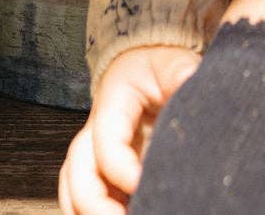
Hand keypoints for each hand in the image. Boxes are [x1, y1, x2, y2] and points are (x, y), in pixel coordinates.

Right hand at [58, 45, 200, 214]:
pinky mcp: (102, 173)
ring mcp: (94, 156)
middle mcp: (93, 135)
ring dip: (90, 212)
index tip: (141, 182)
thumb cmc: (157, 68)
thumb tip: (190, 79)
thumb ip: (180, 73)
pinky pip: (86, 199)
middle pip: (78, 173)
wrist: (145, 67)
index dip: (120, 167)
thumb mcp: (171, 63)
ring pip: (74, 192)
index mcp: (110, 106)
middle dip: (94, 204)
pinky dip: (94, 212)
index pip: (105, 141)